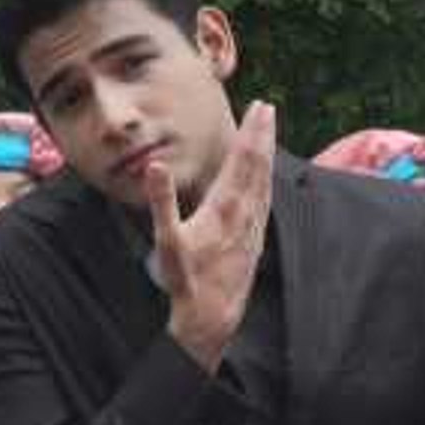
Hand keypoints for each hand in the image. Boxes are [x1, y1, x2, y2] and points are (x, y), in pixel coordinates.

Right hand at [149, 101, 276, 372]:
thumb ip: (162, 201)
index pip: (242, 160)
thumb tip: (155, 166)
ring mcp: (253, 228)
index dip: (251, 132)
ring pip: (264, 183)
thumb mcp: (167, 241)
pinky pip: (264, 203)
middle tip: (269, 108)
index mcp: (225, 207)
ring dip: (266, 156)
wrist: (212, 318)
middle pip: (258, 166)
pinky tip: (266, 180)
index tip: (259, 107)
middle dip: (263, 135)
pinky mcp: (254, 241)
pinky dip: (266, 182)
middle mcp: (245, 214)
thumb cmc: (186, 281)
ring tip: (268, 134)